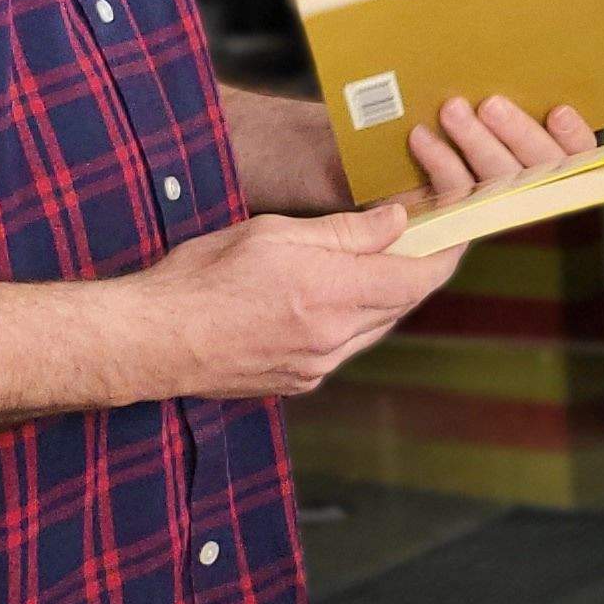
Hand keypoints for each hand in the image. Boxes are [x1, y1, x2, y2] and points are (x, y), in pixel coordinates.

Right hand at [134, 207, 467, 398]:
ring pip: (375, 327)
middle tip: (411, 236)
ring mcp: (316, 367)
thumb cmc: (201, 277)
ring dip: (381, 296)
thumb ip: (345, 232)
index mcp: (331, 294)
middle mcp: (333, 339)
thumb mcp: (274, 234)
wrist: (152, 340)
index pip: (418, 277)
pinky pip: (344, 348)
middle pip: (401, 303)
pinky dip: (350, 321)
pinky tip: (327, 297)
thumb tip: (398, 222)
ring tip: (365, 262)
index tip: (451, 230)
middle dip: (412, 269)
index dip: (444, 252)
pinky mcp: (298, 382)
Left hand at [405, 94, 594, 197]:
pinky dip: (439, 162)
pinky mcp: (462, 215)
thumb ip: (524, 101)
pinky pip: (455, 193)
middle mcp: (538, 187)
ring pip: (496, 179)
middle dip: (515, 133)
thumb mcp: (516, 116)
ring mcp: (501, 205)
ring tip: (452, 110)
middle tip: (491, 104)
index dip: (573, 135)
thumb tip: (519, 61)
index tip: (558, 111)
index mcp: (563, 162)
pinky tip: (422, 137)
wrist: (430, 199)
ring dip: (474, 142)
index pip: (581, 152)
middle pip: (538, 166)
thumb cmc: (482, 133)